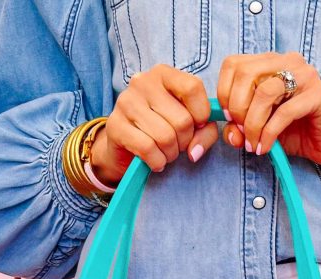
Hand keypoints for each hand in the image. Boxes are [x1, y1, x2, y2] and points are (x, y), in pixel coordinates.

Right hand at [90, 65, 219, 182]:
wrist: (124, 148)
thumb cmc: (162, 131)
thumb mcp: (190, 126)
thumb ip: (205, 132)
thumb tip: (195, 151)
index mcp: (163, 74)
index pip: (192, 88)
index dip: (202, 114)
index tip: (197, 126)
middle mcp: (142, 82)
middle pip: (182, 119)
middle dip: (185, 142)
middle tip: (176, 145)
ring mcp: (126, 102)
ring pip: (166, 137)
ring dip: (170, 154)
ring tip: (165, 153)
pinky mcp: (115, 125)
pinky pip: (148, 149)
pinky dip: (157, 161)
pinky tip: (155, 161)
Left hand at [217, 52, 320, 174]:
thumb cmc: (293, 132)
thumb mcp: (258, 130)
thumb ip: (239, 128)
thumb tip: (230, 131)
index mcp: (269, 63)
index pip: (233, 64)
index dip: (224, 92)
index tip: (228, 118)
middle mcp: (287, 62)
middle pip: (245, 74)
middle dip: (237, 108)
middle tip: (242, 132)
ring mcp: (305, 75)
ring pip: (264, 92)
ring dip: (253, 123)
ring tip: (253, 143)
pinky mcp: (318, 95)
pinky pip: (284, 112)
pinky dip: (269, 133)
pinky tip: (266, 147)